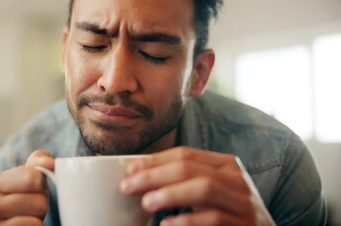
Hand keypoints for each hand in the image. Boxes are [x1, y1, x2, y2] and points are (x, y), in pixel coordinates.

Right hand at [0, 150, 54, 225]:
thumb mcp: (22, 179)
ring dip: (37, 219)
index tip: (32, 188)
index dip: (41, 184)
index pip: (33, 178)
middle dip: (41, 204)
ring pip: (36, 220)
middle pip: (39, 201)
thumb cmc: (14, 201)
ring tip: (25, 218)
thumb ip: (36, 163)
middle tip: (29, 207)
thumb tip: (48, 162)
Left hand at [119, 147, 274, 225]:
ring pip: (203, 189)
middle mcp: (236, 179)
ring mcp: (243, 202)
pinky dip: (187, 221)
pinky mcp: (245, 225)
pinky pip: (214, 219)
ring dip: (170, 194)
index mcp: (225, 165)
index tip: (130, 170)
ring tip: (146, 203)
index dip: (155, 161)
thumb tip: (140, 176)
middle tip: (128, 186)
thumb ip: (185, 180)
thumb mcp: (211, 189)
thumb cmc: (227, 211)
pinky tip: (167, 224)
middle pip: (189, 169)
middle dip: (154, 175)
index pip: (186, 155)